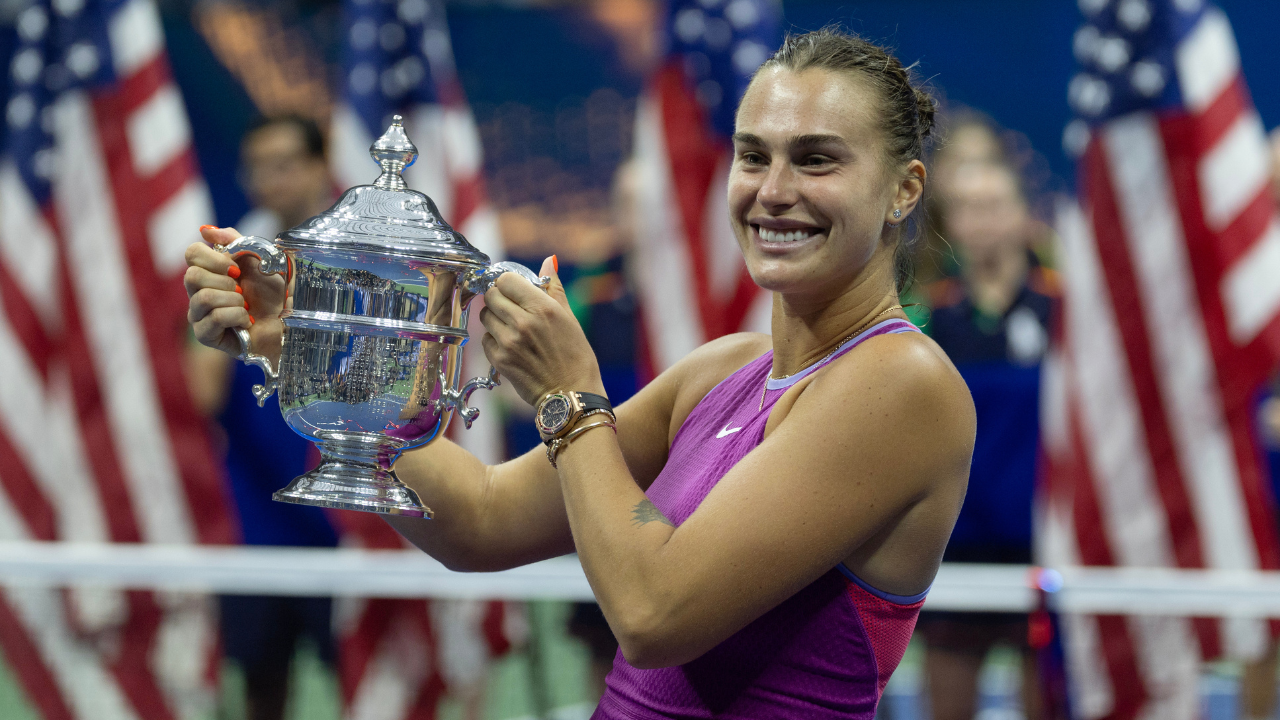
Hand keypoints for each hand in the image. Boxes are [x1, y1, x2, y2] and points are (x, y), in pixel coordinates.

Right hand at [183, 226, 286, 361]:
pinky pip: (215, 317)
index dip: (214, 258)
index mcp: (208, 270)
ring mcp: (198, 314)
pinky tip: (247, 321)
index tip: (236, 269)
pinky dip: (237, 316)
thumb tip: (206, 230)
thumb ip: (234, 240)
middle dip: (226, 282)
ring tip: (246, 307)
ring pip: (204, 298)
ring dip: (234, 300)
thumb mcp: (259, 259)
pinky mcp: (205, 334)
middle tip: (243, 290)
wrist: (287, 322)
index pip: (191, 253)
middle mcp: (197, 291)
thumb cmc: (273, 293)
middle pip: (192, 276)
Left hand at [479, 257, 605, 405]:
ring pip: (485, 316)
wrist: (571, 395)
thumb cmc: (576, 357)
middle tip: (510, 307)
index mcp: (543, 308)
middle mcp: (523, 322)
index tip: (513, 290)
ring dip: (495, 318)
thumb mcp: (570, 318)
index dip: (508, 283)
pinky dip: (494, 339)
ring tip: (512, 328)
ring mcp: (509, 342)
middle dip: (499, 298)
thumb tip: (549, 260)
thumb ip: (554, 287)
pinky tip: (511, 346)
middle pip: (491, 295)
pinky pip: (485, 339)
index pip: (506, 280)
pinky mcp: (500, 360)